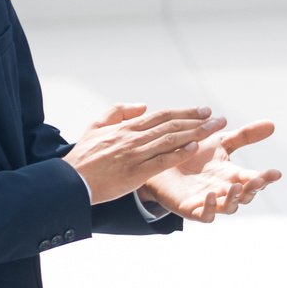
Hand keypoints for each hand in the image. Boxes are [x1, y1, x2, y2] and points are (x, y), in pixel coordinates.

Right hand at [65, 104, 226, 204]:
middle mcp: (132, 138)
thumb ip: (118, 112)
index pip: (161, 116)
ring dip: (195, 133)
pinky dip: (178, 154)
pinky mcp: (133, 174)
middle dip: (198, 120)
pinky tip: (194, 148)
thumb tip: (143, 105)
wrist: (68, 182)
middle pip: (171, 125)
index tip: (204, 110)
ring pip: (169, 140)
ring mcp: (134, 155)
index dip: (185, 112)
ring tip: (214, 129)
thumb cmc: (83, 157)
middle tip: (218, 118)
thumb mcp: (96, 126)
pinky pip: (160, 162)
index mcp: (126, 128)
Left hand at [141, 119, 282, 221]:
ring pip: (228, 207)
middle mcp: (223, 190)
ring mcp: (208, 201)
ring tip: (236, 186)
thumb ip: (244, 136)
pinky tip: (211, 195)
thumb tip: (272, 124)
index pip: (253, 178)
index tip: (276, 173)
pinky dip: (210, 208)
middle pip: (245, 196)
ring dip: (234, 198)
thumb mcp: (220, 142)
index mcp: (232, 174)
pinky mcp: (190, 209)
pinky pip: (204, 215)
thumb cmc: (192, 153)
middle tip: (259, 179)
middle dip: (253, 189)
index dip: (266, 177)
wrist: (159, 163)